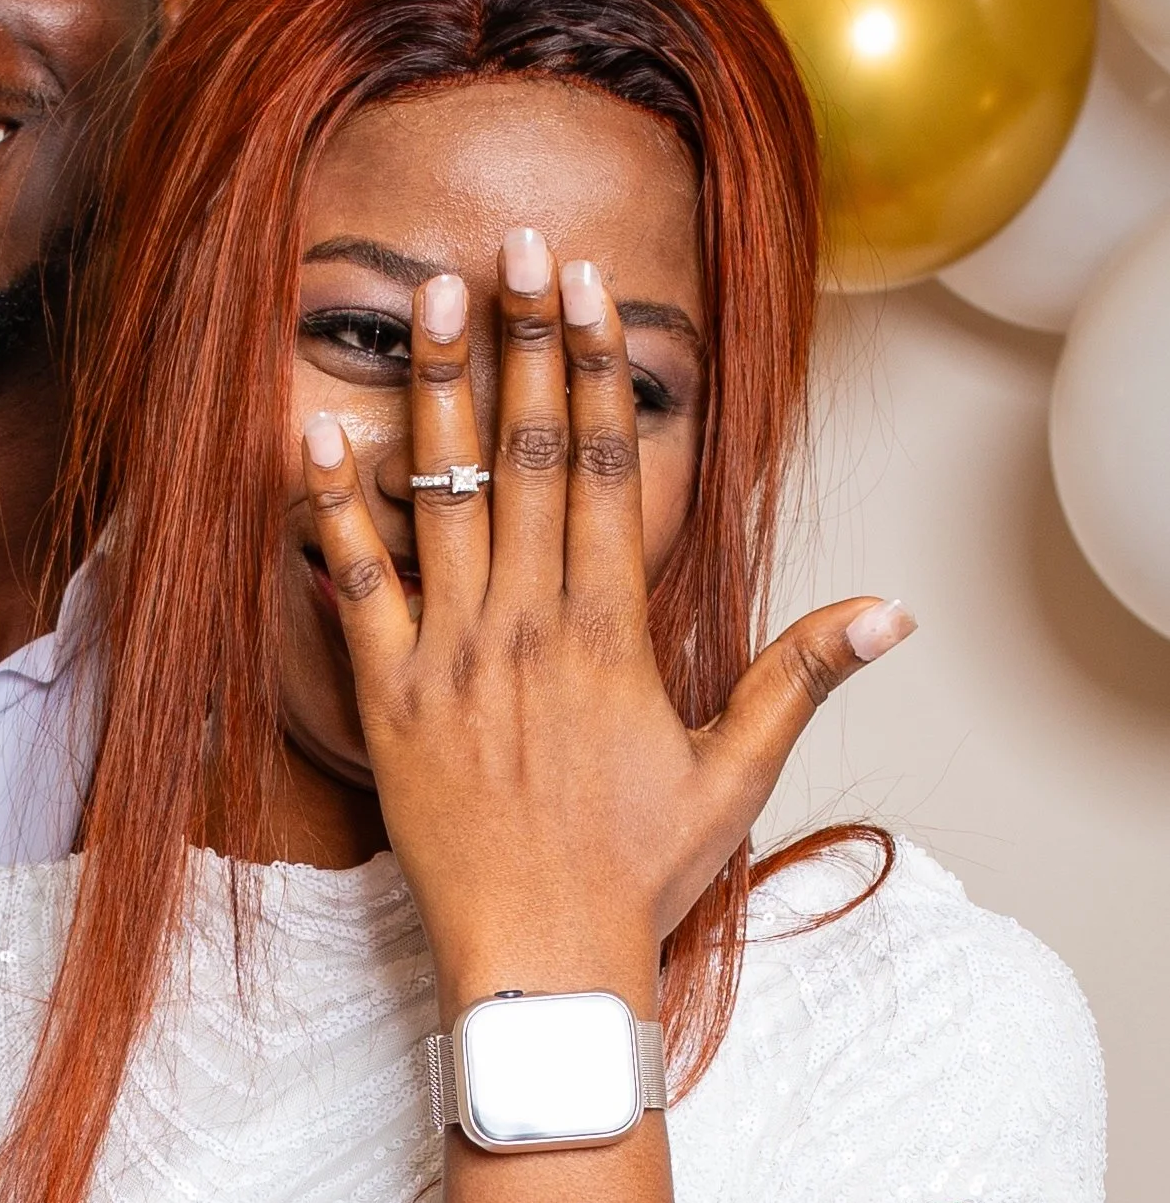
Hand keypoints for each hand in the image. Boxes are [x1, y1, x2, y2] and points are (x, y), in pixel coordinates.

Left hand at [301, 231, 912, 1009]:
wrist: (543, 955)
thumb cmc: (640, 869)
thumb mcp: (735, 771)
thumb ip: (799, 675)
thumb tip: (890, 611)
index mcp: (611, 628)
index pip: (607, 465)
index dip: (594, 367)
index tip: (583, 288)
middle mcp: (531, 621)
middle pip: (529, 451)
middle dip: (520, 342)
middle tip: (509, 246)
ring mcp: (452, 654)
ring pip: (443, 494)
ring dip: (433, 391)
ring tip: (422, 297)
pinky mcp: (388, 697)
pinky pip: (353, 585)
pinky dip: (332, 510)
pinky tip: (313, 435)